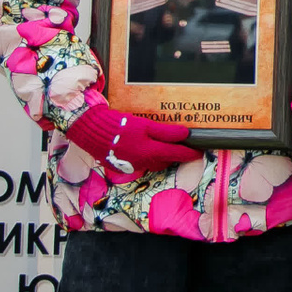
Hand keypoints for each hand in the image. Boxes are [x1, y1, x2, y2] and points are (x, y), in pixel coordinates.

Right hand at [65, 104, 197, 177]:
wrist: (92, 132)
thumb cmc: (119, 126)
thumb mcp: (145, 125)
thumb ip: (166, 132)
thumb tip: (185, 134)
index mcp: (150, 152)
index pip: (177, 154)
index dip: (190, 153)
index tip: (200, 151)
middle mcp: (143, 162)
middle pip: (167, 161)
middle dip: (178, 155)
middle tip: (186, 148)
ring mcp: (133, 165)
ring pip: (155, 164)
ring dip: (164, 157)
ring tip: (168, 147)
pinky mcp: (124, 165)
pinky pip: (143, 163)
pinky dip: (150, 158)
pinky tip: (148, 149)